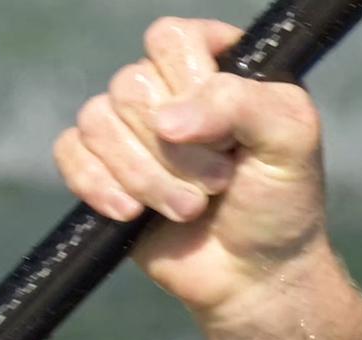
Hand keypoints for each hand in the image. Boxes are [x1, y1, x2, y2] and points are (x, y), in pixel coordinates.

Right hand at [52, 17, 361, 339]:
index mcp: (213, 66)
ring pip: (97, 121)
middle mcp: (167, 88)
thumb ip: (243, 102)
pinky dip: (98, 184)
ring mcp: (130, 128)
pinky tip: (132, 212)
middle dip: (176, 151)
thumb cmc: (281, 204)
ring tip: (190, 209)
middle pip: (131, 86)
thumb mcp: (291, 140)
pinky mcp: (101, 167)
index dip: (189, 85)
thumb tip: (168, 120)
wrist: (255, 277)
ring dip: (146, 176)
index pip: (171, 39)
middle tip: (218, 184)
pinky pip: (69, 152)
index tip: (224, 137)